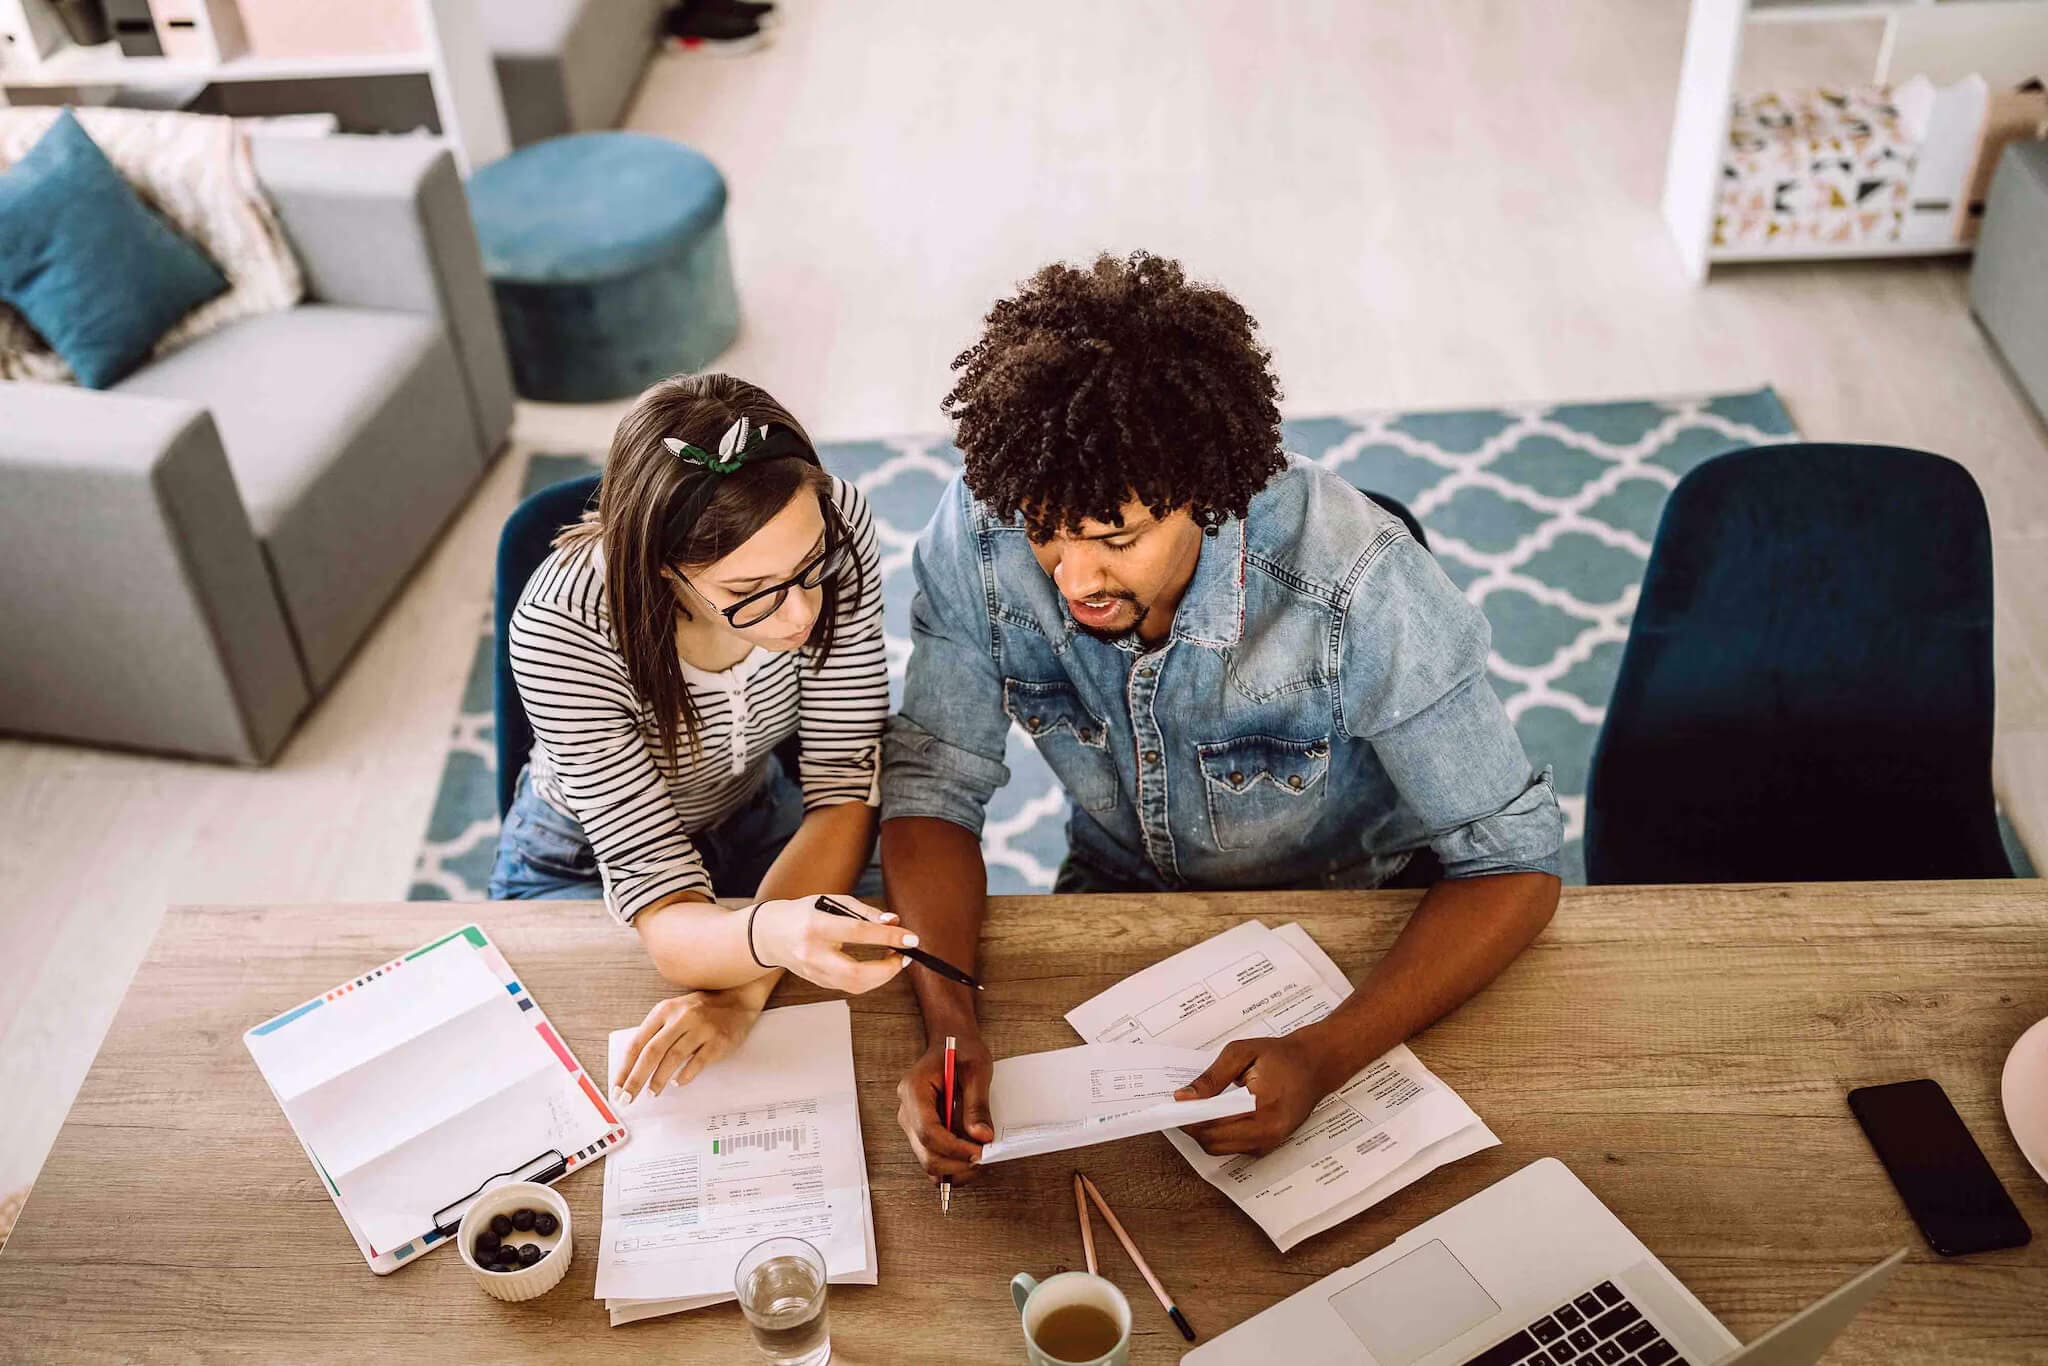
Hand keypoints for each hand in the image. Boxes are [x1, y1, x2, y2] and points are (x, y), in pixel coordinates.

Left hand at [612, 988, 763, 1101]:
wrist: (738, 998)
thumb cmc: (702, 1009)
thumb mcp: (675, 1012)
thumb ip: (657, 1033)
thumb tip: (635, 1066)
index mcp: (664, 1011)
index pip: (637, 1042)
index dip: (625, 1068)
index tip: (617, 1087)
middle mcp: (681, 1017)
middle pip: (652, 1052)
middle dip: (636, 1079)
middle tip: (627, 1098)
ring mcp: (701, 1028)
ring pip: (673, 1057)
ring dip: (659, 1079)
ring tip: (652, 1093)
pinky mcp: (718, 1040)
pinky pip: (698, 1061)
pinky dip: (685, 1075)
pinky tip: (677, 1083)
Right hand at [749, 896, 916, 994]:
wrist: (770, 935)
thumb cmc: (805, 913)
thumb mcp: (833, 902)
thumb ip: (865, 912)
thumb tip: (894, 922)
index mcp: (816, 926)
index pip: (858, 933)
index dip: (888, 937)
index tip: (911, 938)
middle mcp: (812, 954)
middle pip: (856, 973)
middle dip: (888, 969)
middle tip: (904, 956)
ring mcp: (813, 973)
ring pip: (855, 986)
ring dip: (882, 976)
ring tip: (894, 959)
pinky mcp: (817, 983)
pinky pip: (850, 987)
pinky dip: (870, 979)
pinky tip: (878, 967)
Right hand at [895, 1031, 992, 1183]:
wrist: (951, 1041)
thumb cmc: (961, 1049)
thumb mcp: (976, 1070)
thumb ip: (977, 1104)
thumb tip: (981, 1136)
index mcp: (914, 1090)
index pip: (928, 1131)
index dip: (954, 1148)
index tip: (979, 1152)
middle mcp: (907, 1110)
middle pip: (925, 1153)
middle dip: (956, 1163)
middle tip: (984, 1159)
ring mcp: (912, 1123)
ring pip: (928, 1160)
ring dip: (955, 1168)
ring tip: (980, 1158)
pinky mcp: (922, 1131)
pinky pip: (933, 1156)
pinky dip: (952, 1164)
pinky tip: (970, 1156)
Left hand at [1174, 1034, 1336, 1156]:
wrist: (1316, 1065)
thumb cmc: (1280, 1056)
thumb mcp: (1241, 1053)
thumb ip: (1211, 1078)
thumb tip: (1184, 1097)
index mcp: (1262, 1108)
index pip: (1213, 1124)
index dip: (1188, 1117)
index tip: (1171, 1105)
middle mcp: (1267, 1133)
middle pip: (1213, 1142)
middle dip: (1192, 1126)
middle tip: (1181, 1106)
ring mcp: (1269, 1143)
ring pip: (1220, 1148)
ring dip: (1203, 1132)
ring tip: (1196, 1108)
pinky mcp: (1268, 1145)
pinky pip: (1233, 1147)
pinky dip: (1218, 1134)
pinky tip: (1214, 1114)